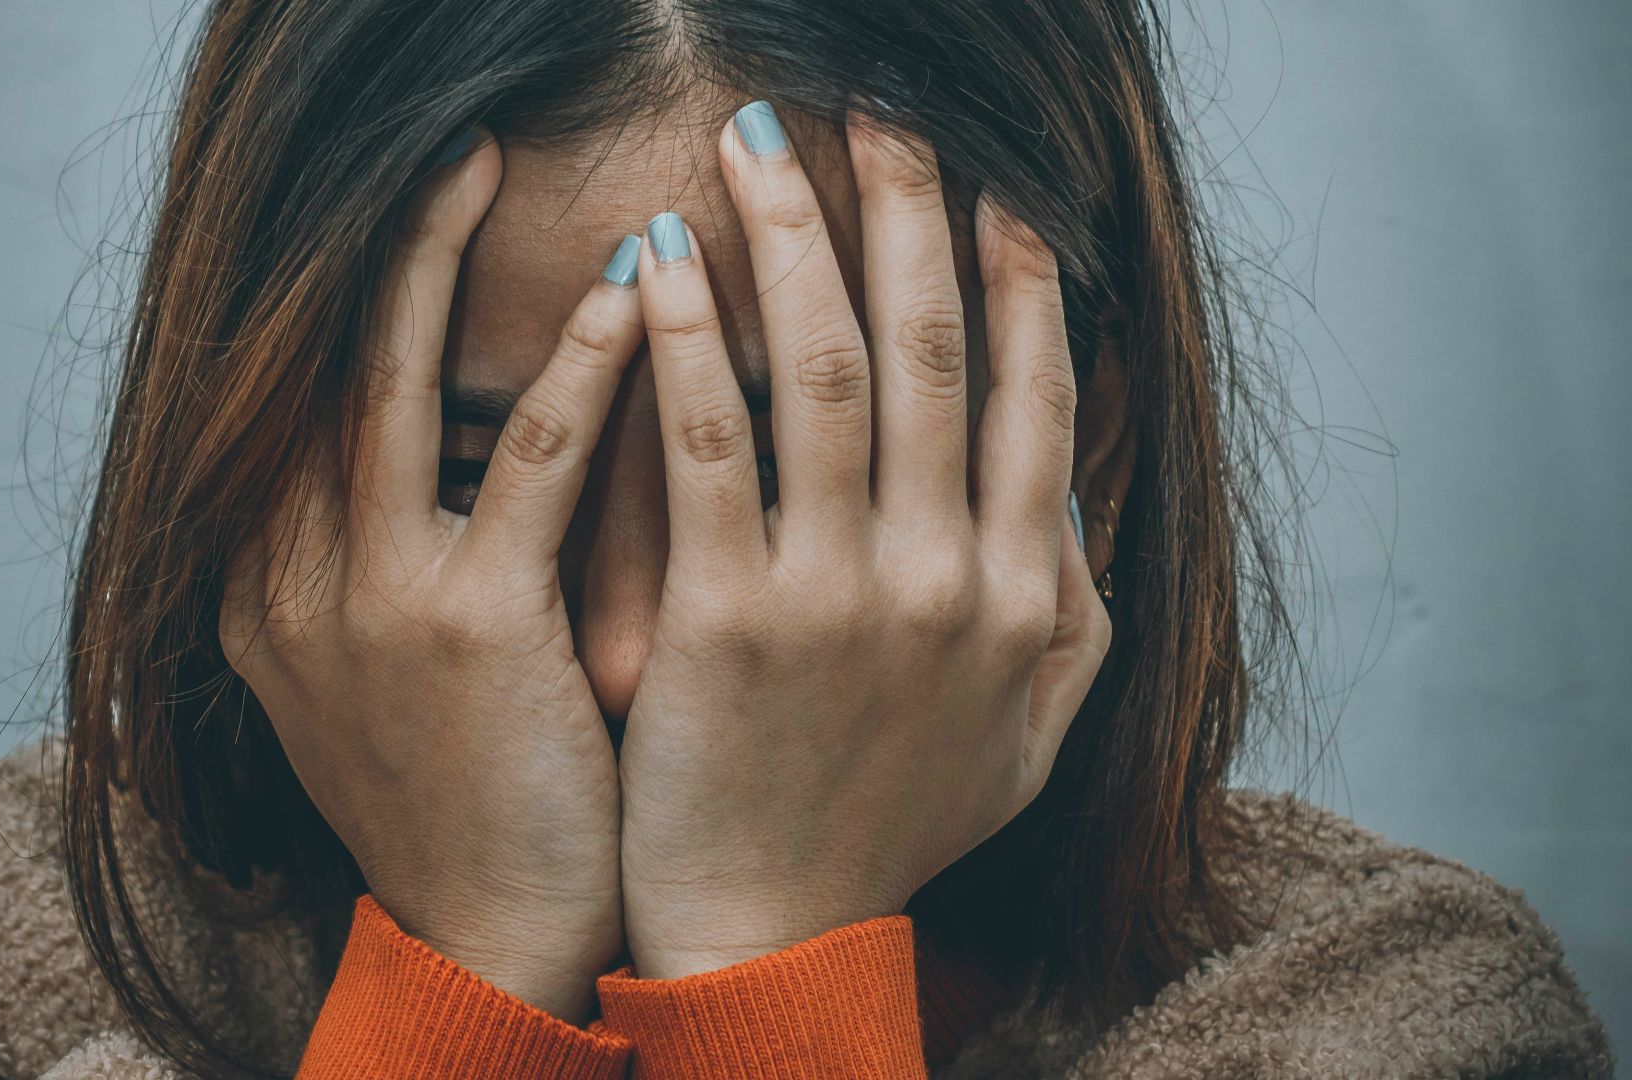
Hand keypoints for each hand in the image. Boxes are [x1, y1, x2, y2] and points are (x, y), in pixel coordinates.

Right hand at [217, 130, 643, 1022]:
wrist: (487, 938)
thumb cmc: (463, 796)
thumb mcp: (380, 673)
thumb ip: (378, 560)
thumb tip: (452, 447)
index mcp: (263, 587)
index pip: (292, 401)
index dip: (346, 295)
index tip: (407, 213)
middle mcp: (286, 578)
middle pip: (320, 365)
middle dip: (380, 245)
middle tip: (446, 148)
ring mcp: (365, 600)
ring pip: (392, 383)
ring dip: (442, 260)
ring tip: (492, 163)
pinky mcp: (465, 628)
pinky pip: (528, 462)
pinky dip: (577, 368)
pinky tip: (630, 296)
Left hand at [616, 104, 1112, 978]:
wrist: (775, 936)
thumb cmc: (890, 829)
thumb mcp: (1027, 737)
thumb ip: (1071, 612)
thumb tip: (1073, 493)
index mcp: (1023, 595)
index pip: (1034, 398)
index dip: (1019, 281)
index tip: (996, 191)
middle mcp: (949, 578)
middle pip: (931, 349)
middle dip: (908, 211)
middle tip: (879, 112)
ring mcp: (841, 595)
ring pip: (825, 368)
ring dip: (796, 237)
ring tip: (759, 142)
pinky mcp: (728, 617)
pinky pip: (708, 444)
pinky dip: (684, 339)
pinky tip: (658, 257)